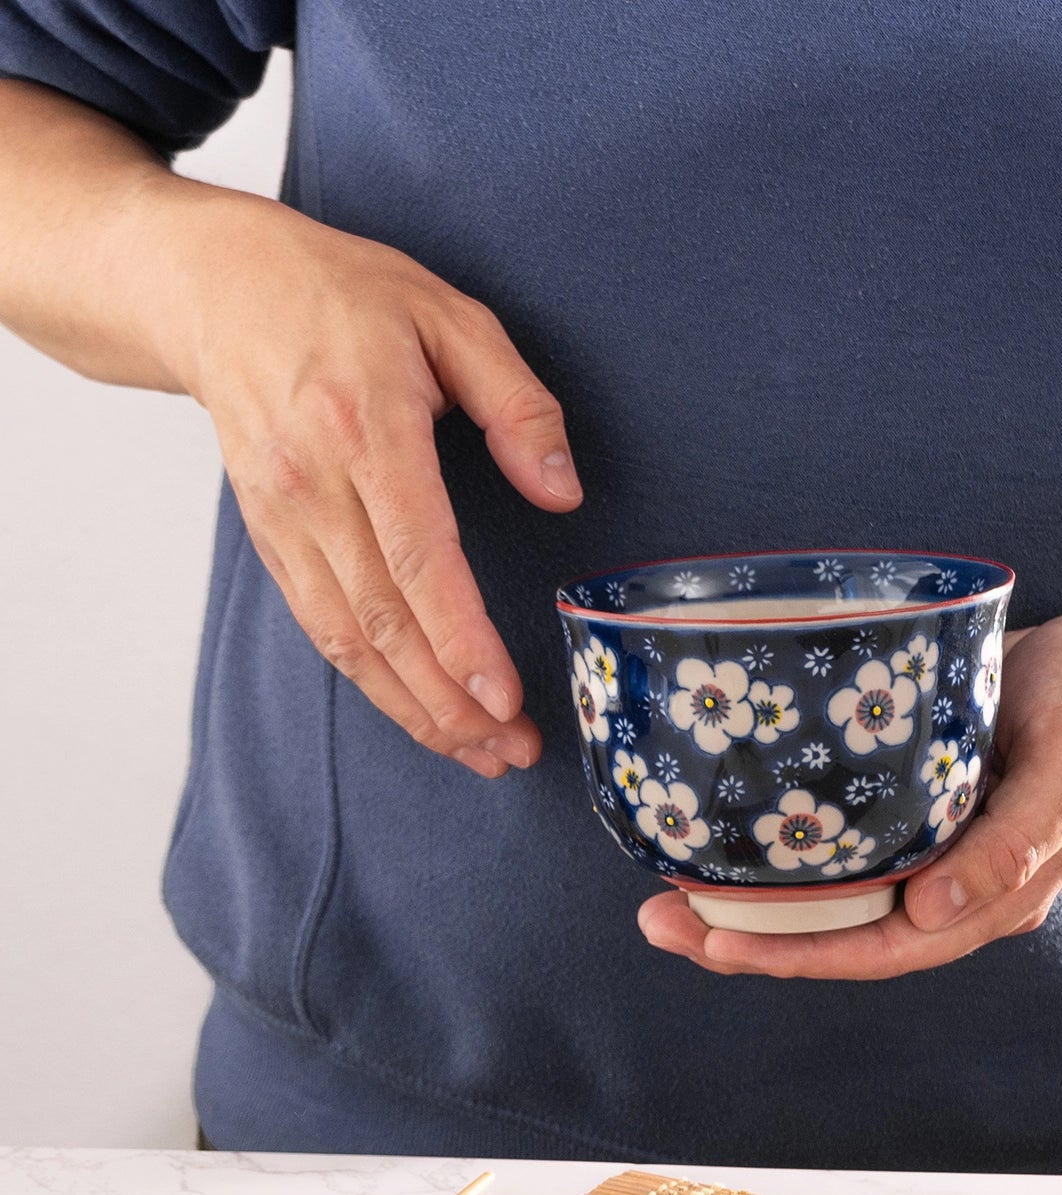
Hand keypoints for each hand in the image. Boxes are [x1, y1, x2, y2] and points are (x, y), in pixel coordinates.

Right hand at [159, 189, 580, 777]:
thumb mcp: (450, 315)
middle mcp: (314, 483)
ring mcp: (282, 515)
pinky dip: (368, 679)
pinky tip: (415, 710)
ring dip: (412, 707)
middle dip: (448, 701)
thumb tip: (560, 492)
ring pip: (346, 638)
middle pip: (382, 620)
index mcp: (366, 426)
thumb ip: (517, 405)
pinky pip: (319, 624)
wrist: (213, 286)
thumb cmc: (341, 295)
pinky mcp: (269, 536)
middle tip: (510, 752)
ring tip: (476, 753)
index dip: (460, 639)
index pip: (417, 557)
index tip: (502, 697)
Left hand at [637, 615, 1061, 977]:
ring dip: (749, 908)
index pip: (887, 950)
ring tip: (663, 896)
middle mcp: (952, 889)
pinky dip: (777, 860)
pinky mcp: (908, 811)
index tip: (720, 943)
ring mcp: (928, 852)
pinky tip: (719, 845)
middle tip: (658, 921)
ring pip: (829, 903)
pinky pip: (837, 853)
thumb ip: (1016, 841)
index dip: (802, 955)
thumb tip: (935, 912)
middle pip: (841, 938)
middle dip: (749, 942)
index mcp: (995, 897)